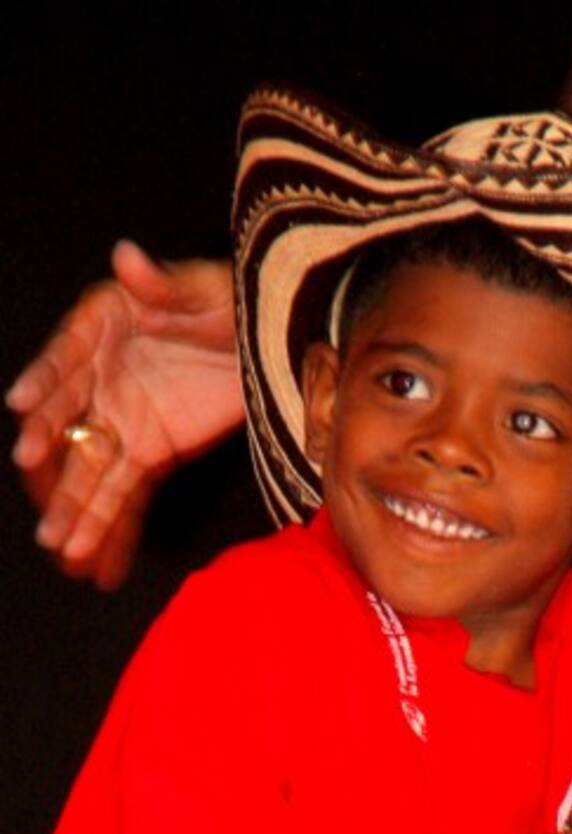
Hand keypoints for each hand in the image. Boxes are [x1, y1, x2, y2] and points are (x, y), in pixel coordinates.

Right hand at [7, 240, 242, 588]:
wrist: (273, 336)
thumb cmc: (232, 300)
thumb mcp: (206, 287)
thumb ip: (161, 282)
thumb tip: (125, 257)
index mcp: (102, 328)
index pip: (65, 360)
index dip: (44, 384)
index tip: (23, 409)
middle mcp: (100, 379)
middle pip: (70, 432)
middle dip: (57, 479)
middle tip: (49, 520)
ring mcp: (124, 420)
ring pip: (94, 474)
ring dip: (79, 516)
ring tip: (65, 554)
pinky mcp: (153, 451)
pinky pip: (128, 494)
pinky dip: (114, 529)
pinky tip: (100, 566)